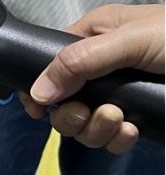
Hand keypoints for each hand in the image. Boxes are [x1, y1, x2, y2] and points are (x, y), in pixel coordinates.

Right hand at [21, 4, 164, 153]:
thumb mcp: (130, 41)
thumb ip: (80, 62)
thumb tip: (37, 93)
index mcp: (94, 36)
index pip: (49, 63)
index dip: (40, 88)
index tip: (38, 109)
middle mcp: (101, 67)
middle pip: (62, 102)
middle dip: (73, 116)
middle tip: (92, 114)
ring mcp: (119, 95)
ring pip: (84, 124)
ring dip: (96, 129)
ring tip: (120, 119)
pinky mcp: (136, 118)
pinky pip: (110, 138)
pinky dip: (117, 139)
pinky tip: (133, 129)